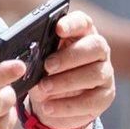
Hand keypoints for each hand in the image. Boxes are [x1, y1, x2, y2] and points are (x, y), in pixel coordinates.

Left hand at [27, 11, 114, 128]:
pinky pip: (91, 101)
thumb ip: (36, 55)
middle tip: (47, 65)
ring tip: (44, 88)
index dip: (72, 23)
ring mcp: (105, 73)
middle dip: (70, 56)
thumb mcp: (37, 63)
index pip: (83, 21)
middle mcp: (98, 51)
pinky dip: (67, 105)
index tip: (57, 28)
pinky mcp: (105, 96)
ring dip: (67, 81)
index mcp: (80, 34)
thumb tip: (24, 58)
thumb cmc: (45, 74)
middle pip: (95, 46)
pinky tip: (49, 107)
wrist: (53, 104)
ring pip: (95, 74)